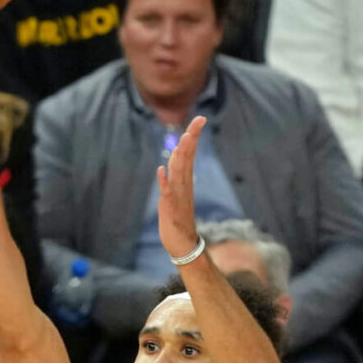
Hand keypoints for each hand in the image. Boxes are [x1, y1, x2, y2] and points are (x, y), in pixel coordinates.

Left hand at [155, 116, 204, 260]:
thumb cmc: (178, 218)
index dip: (194, 136)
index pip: (189, 153)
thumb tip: (177, 152)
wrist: (183, 244)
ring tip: (184, 139)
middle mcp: (183, 185)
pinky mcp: (170, 208)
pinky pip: (166, 193)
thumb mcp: (177, 191)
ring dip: (181, 155)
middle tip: (198, 120)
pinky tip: (161, 170)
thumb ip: (177, 172)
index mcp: (185, 181)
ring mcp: (177, 196)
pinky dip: (164, 181)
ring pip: (179, 172)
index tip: (201, 118)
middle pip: (187, 158)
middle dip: (191, 138)